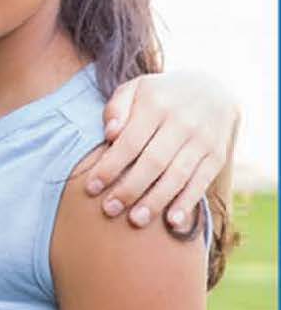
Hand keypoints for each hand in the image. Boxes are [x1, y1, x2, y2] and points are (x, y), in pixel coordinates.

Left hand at [86, 70, 237, 230]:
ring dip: (156, 201)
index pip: (129, 142)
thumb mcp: (135, 89)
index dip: (110, 167)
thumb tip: (110, 133)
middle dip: (130, 189)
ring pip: (178, 175)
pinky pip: (201, 182)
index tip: (91, 188)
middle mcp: (182, 123)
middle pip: (153, 162)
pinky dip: (187, 202)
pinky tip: (172, 221)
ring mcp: (202, 140)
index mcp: (156, 105)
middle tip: (110, 209)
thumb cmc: (160, 95)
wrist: (213, 90)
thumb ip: (117, 107)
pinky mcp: (217, 155)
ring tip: (136, 221)